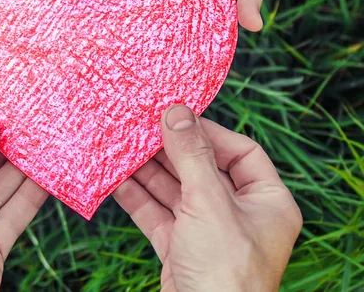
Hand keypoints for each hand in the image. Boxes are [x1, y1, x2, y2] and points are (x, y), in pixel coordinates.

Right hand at [114, 105, 301, 290]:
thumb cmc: (224, 271)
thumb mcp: (210, 204)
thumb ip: (192, 156)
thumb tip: (176, 111)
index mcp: (267, 203)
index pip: (242, 153)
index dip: (210, 133)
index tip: (177, 115)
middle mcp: (239, 215)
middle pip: (202, 170)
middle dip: (170, 151)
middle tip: (141, 127)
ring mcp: (207, 232)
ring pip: (175, 191)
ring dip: (148, 172)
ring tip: (122, 148)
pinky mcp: (180, 248)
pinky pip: (158, 215)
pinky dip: (137, 198)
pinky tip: (115, 180)